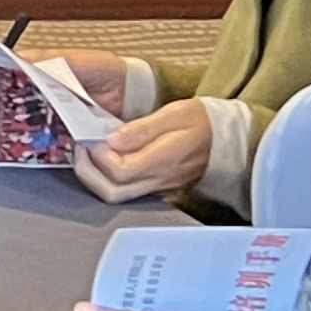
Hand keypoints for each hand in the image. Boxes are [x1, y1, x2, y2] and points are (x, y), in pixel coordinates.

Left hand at [77, 97, 213, 202]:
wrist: (229, 140)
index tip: (93, 137)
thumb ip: (142, 128)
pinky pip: (125, 191)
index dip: (98, 156)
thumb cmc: (203, 123)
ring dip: (94, 176)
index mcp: (163, 161)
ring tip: (89, 152)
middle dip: (87, 171)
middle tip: (82, 147)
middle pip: (111, 192)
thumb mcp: (174, 114)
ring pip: (116, 195)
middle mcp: (158, 179)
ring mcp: (157, 186)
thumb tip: (112, 139)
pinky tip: (104, 159)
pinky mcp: (157, 186)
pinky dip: (106, 178)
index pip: (119, 171)